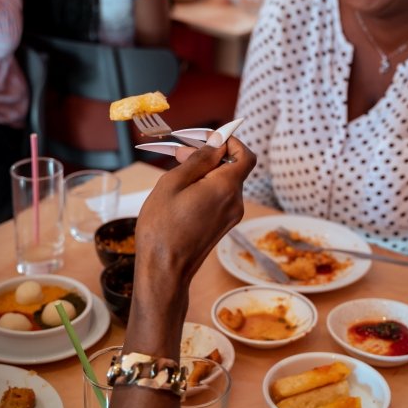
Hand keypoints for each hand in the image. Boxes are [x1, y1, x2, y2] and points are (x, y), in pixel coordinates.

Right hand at [127, 137, 255, 349]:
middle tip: (180, 153)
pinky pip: (220, 198)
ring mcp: (231, 216)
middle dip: (210, 156)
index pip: (246, 156)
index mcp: (226, 187)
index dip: (232, 142)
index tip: (210, 138)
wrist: (164, 269)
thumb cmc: (162, 226)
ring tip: (177, 172)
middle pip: (233, 168)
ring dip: (206, 172)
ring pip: (224, 183)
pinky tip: (183, 191)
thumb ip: (200, 160)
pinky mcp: (223, 226)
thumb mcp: (174, 183)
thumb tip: (217, 144)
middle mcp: (235, 202)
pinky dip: (206, 188)